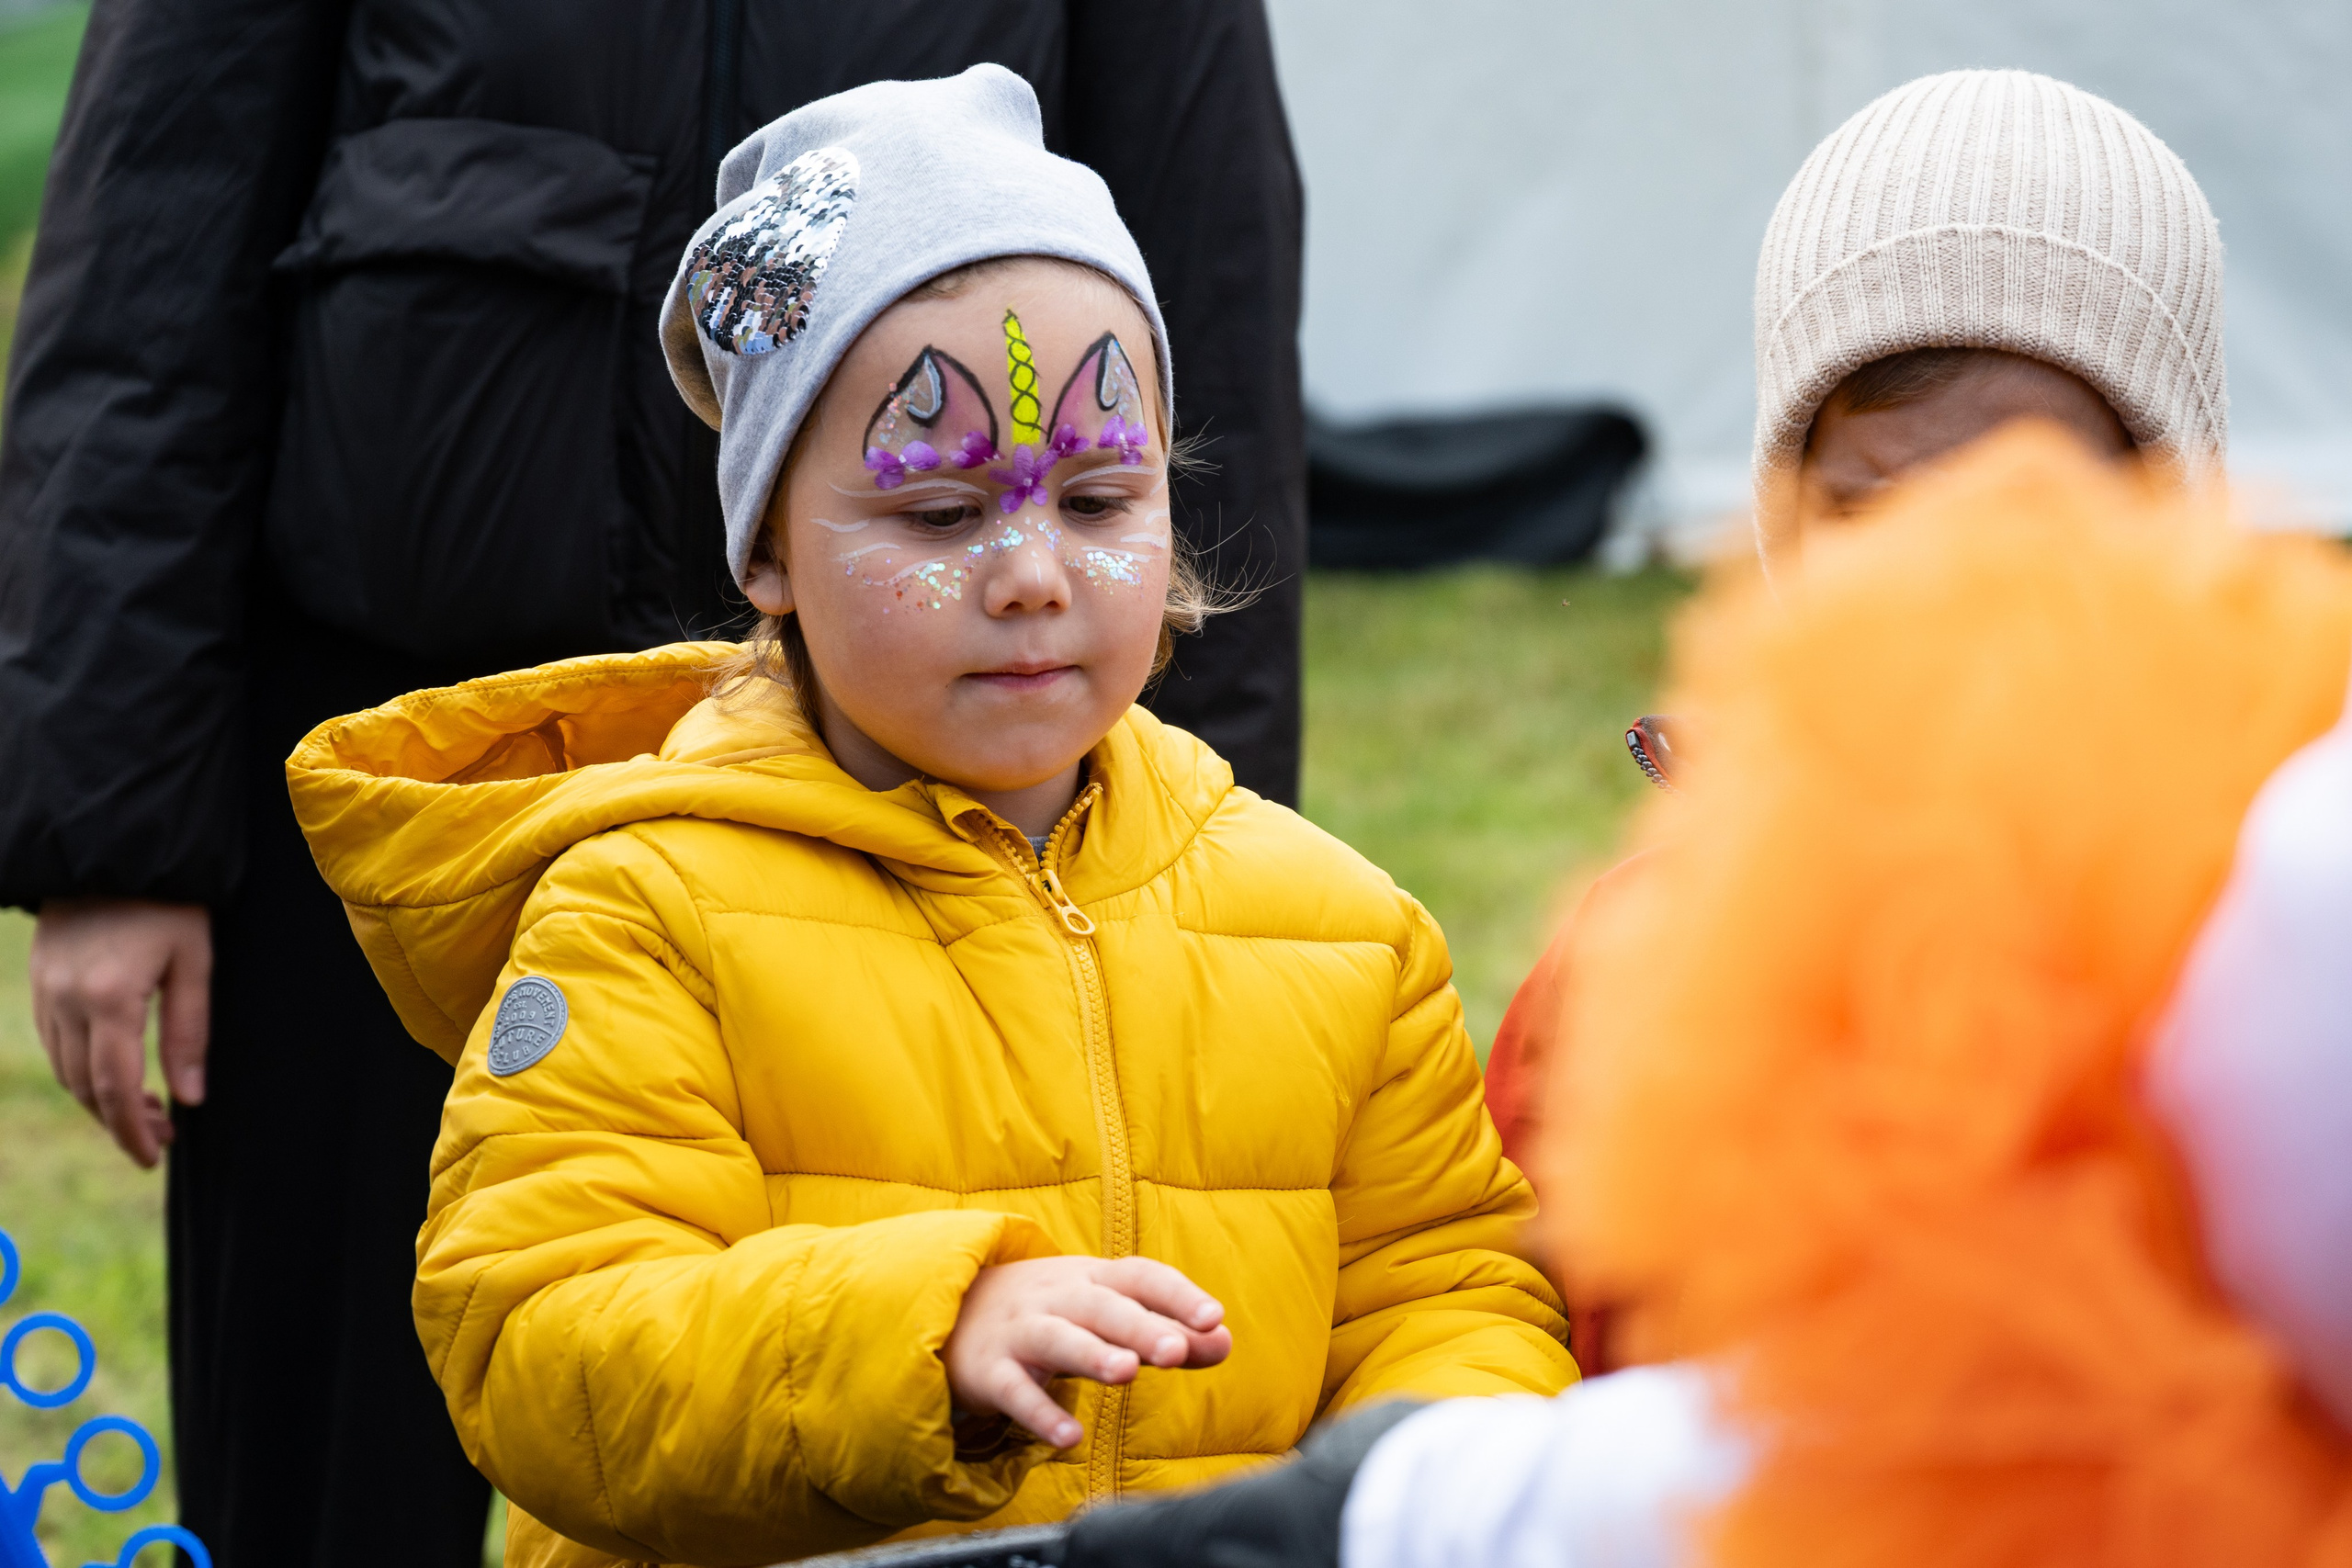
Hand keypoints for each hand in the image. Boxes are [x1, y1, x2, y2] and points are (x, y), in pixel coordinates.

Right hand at [29, 898, 210, 1167]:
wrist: (116, 850)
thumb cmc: (170, 903)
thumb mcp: (195, 962)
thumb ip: (190, 1031)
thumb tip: (189, 1098)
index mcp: (110, 997)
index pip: (114, 1085)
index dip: (129, 1131)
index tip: (151, 1157)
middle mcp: (66, 999)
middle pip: (85, 1085)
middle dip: (118, 1121)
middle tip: (160, 1138)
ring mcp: (45, 990)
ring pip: (65, 1069)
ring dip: (99, 1099)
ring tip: (145, 1112)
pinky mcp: (39, 980)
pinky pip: (54, 1043)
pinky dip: (81, 1069)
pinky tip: (114, 1073)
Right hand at [943, 1255, 1232, 1447]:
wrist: (955, 1310)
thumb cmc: (1052, 1312)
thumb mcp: (1106, 1312)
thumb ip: (1166, 1329)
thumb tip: (1223, 1342)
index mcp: (1093, 1278)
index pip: (1139, 1276)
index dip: (1177, 1294)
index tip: (1212, 1316)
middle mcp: (1057, 1297)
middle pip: (1101, 1306)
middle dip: (1140, 1326)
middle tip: (1177, 1350)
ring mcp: (1020, 1331)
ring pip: (1057, 1338)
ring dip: (1091, 1353)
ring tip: (1126, 1373)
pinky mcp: (989, 1370)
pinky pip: (1014, 1391)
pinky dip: (1040, 1414)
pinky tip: (1069, 1438)